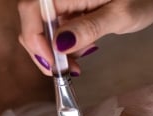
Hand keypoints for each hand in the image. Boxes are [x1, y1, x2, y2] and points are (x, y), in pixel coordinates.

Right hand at [18, 0, 152, 75]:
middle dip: (43, 50)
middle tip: (63, 72)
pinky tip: (80, 53)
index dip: (34, 38)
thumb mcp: (120, 16)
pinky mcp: (68, 9)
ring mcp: (64, 2)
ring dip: (54, 52)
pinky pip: (55, 29)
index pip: (32, 9)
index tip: (52, 62)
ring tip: (76, 66)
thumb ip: (89, 28)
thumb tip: (60, 44)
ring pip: (43, 29)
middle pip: (33, 21)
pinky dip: (63, 47)